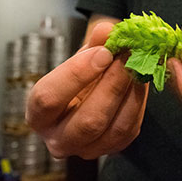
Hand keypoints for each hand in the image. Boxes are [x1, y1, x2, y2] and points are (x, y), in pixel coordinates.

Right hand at [26, 22, 148, 158]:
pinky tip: (143, 79)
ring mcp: (87, 150)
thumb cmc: (78, 76)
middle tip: (129, 56)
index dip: (77, 74)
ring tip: (140, 64)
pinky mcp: (112, 149)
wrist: (89, 96)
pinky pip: (131, 129)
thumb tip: (109, 30)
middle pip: (88, 120)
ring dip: (131, 93)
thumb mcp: (80, 56)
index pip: (49, 99)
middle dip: (113, 85)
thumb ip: (93, 43)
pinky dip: (139, 102)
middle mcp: (58, 141)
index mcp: (38, 115)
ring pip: (115, 129)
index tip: (103, 52)